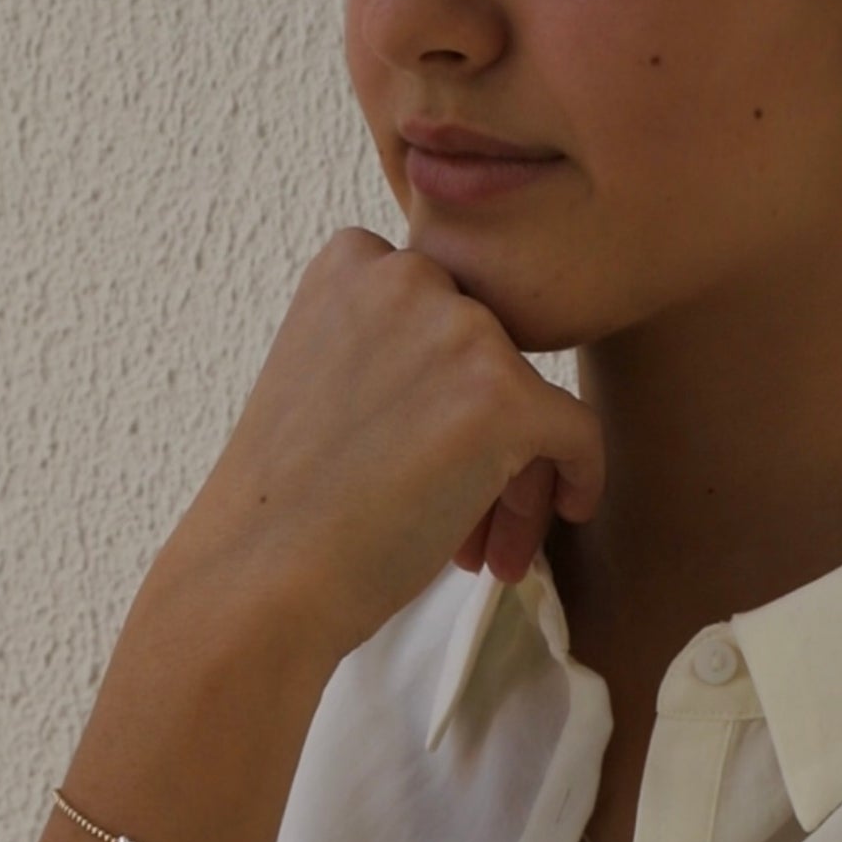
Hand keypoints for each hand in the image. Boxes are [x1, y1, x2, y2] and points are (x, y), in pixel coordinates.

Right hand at [152, 229, 605, 667]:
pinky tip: (565, 512)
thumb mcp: (321, 377)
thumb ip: (392, 346)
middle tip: (459, 512)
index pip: (445, 309)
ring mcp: (459, 332)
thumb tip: (482, 367)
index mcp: (352, 263)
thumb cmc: (286, 504)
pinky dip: (579, 474)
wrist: (262, 578)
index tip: (424, 448)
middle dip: (484, 432)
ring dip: (518, 470)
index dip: (445, 385)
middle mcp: (407, 276)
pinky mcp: (502, 396)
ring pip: (531, 397)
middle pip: (491, 353)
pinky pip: (579, 430)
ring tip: (485, 544)